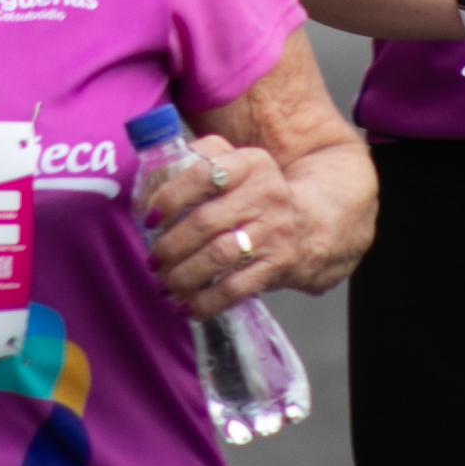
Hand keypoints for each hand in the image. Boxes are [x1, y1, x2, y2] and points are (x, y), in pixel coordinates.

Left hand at [138, 135, 338, 318]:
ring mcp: (274, 232)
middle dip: (171, 246)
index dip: (171, 197)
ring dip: (183, 275)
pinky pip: (236, 288)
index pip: (205, 174)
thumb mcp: (240, 163)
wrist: (313, 225)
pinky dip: (207, 301)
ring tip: (165, 284)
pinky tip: (186, 307)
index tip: (151, 219)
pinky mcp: (278, 266)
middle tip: (154, 260)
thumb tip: (154, 177)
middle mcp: (266, 195)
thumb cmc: (259, 194)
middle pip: (205, 222)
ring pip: (218, 256)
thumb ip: (202, 158)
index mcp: (251, 164)